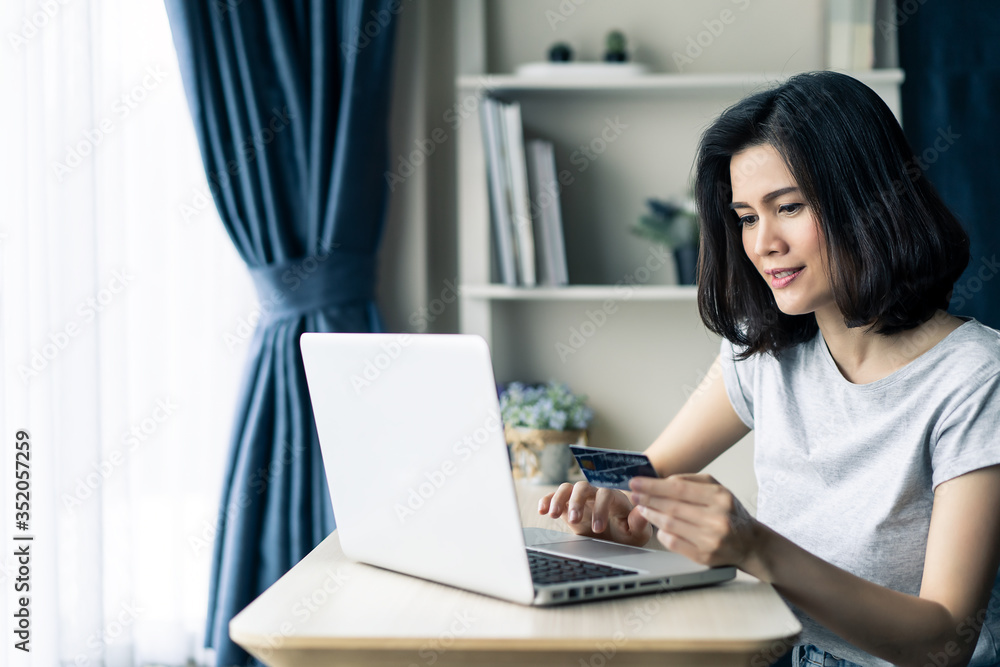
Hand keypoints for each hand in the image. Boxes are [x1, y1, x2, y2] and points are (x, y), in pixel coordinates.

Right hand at [538, 480, 651, 546]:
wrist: (616, 539)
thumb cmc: (628, 534)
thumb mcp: (637, 532)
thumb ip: (639, 522)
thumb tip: (640, 510)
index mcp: (614, 498)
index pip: (605, 494)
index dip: (600, 509)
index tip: (598, 529)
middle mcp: (596, 494)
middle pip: (583, 487)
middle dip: (577, 502)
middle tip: (576, 521)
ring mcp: (580, 499)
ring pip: (567, 488)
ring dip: (559, 499)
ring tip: (553, 514)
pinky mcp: (568, 506)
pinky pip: (555, 497)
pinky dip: (547, 500)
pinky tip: (542, 510)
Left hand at [629, 473, 759, 568]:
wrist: (750, 543)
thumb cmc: (730, 512)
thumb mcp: (717, 489)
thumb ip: (690, 481)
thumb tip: (662, 481)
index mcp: (720, 497)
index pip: (678, 489)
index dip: (653, 486)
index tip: (636, 482)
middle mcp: (717, 518)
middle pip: (672, 507)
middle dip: (648, 499)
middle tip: (633, 494)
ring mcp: (711, 539)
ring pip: (670, 525)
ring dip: (651, 515)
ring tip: (642, 508)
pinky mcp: (705, 556)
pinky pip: (674, 543)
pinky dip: (662, 534)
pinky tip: (658, 527)